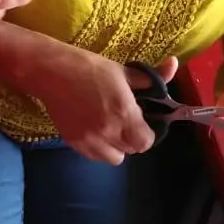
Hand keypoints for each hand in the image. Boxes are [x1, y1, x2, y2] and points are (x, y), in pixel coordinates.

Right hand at [36, 48, 177, 163]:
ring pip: (114, 158)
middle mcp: (109, 131)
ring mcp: (90, 140)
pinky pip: (95, 156)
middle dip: (132, 137)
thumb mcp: (122, 70)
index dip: (147, 133)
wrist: (50, 72)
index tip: (142, 121)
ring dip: (116, 146)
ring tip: (109, 128)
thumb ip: (149, 78)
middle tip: (125, 121)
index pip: (146, 142)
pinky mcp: (74, 143)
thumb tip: (173, 65)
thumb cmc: (89, 67)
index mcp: (124, 113)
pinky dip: (99, 147)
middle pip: (132, 150)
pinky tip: (94, 130)